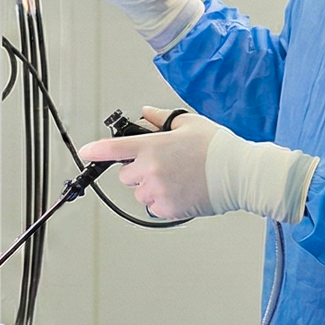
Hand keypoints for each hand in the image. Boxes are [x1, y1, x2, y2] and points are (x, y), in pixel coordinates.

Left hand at [79, 107, 218, 219]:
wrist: (240, 174)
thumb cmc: (217, 147)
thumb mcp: (189, 123)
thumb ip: (162, 119)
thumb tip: (147, 115)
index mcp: (153, 146)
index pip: (114, 148)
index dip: (95, 151)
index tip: (85, 152)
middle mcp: (151, 170)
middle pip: (126, 175)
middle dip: (138, 170)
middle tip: (161, 165)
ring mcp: (159, 191)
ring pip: (140, 192)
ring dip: (150, 187)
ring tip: (176, 179)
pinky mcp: (168, 209)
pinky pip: (154, 206)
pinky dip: (163, 201)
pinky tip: (182, 190)